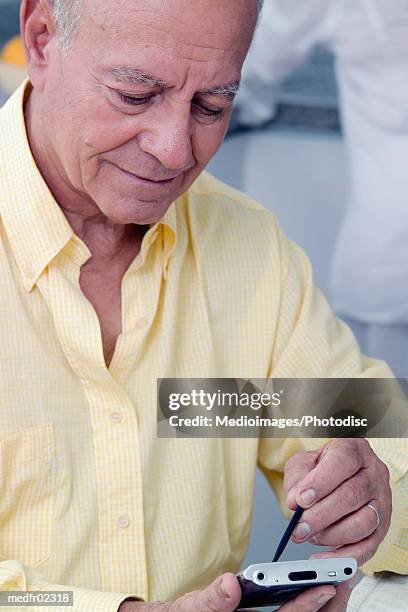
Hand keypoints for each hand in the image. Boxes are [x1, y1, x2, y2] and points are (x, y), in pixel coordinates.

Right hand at [118, 571, 359, 610]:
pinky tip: (321, 587)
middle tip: (346, 575)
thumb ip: (210, 601)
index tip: (326, 586)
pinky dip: (313, 603)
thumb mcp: (188, 610)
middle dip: (329, 603)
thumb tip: (231, 586)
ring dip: (326, 603)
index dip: (308, 606)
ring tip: (340, 577)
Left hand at [284, 438, 391, 565]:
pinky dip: (345, 556)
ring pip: (363, 523)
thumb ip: (297, 479)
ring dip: (332, 536)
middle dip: (320, 516)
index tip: (300, 500)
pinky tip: (325, 556)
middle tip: (299, 529)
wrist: (337, 475)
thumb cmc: (322, 468)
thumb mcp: (304, 463)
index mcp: (354, 450)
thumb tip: (296, 501)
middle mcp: (373, 474)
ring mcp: (381, 501)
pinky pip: (368, 547)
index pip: (342, 462)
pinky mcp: (383, 526)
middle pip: (351, 496)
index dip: (320, 483)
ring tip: (309, 536)